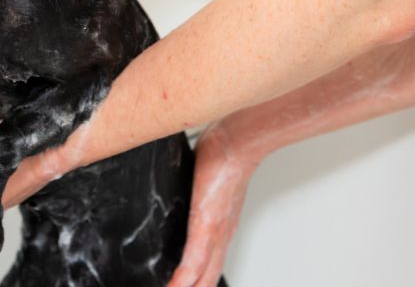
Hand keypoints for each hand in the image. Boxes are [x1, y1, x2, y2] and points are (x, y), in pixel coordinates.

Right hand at [167, 125, 258, 286]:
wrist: (237, 142)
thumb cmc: (223, 154)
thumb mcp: (203, 181)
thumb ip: (191, 191)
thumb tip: (177, 187)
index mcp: (219, 229)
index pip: (208, 268)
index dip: (196, 283)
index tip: (181, 286)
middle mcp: (220, 236)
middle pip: (207, 280)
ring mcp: (214, 233)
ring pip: (203, 277)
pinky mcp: (206, 225)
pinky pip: (193, 261)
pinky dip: (182, 279)